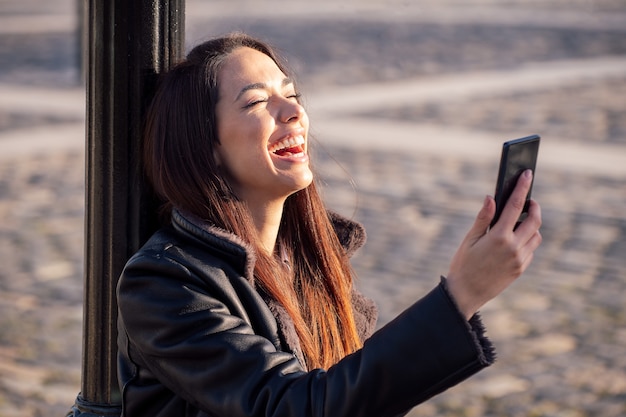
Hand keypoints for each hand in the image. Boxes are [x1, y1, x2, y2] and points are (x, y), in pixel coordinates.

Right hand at [446, 170, 541, 319]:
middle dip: (534, 207)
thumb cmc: (463, 264)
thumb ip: (483, 218)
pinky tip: (515, 239)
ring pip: (536, 235)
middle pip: (534, 220)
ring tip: (520, 221)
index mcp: (498, 236)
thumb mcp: (469, 239)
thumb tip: (491, 197)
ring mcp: (520, 260)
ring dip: (532, 225)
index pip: (515, 205)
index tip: (527, 174)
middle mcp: (513, 247)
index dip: (522, 187)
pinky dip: (528, 240)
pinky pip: (531, 249)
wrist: (466, 294)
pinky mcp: (521, 269)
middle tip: (529, 201)